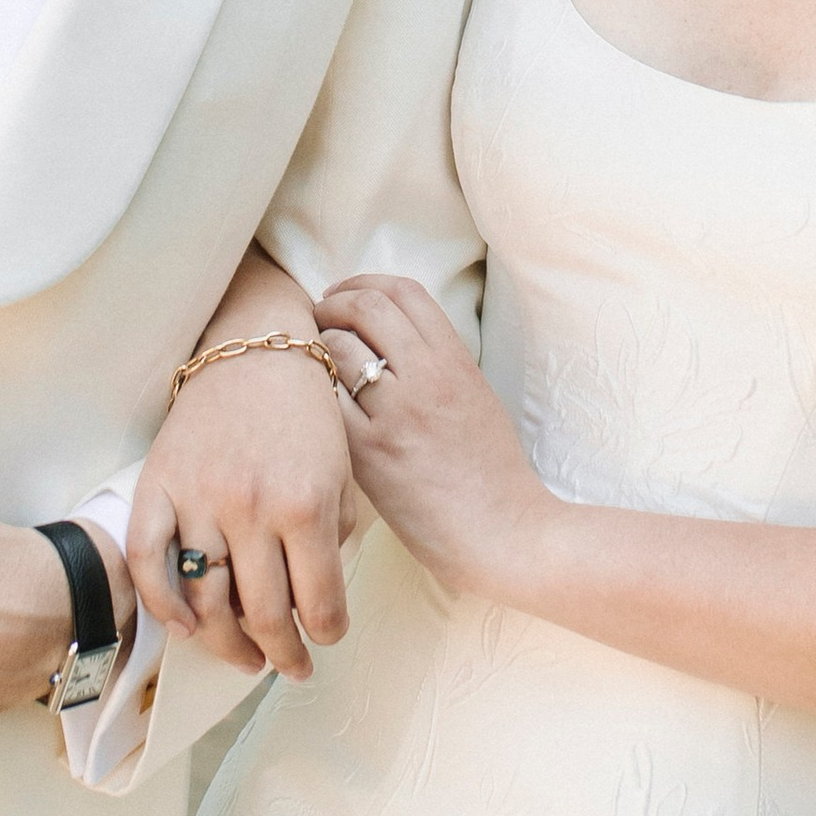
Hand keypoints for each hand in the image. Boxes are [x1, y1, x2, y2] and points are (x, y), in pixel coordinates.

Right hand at [129, 296, 355, 684]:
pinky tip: (185, 628)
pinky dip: (162, 604)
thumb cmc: (307, 410)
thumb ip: (336, 535)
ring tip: (247, 657)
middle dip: (283, 654)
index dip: (325, 634)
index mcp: (307, 505)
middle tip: (291, 666)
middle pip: (263, 615)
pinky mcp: (158, 485)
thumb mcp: (344, 470)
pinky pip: (148, 560)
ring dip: (228, 645)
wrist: (256, 347)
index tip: (326, 640)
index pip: (318, 604)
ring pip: (206, 602)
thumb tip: (318, 599)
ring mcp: (200, 499)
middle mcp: (251, 509)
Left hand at [315, 277, 553, 605]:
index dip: (364, 282)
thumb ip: (437, 364)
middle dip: (331, 302)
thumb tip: (387, 341)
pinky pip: (327, 404)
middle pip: (366, 306)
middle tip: (317, 317)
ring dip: (316, 346)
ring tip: (310, 362)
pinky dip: (316, 395)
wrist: (505, 533)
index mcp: (457, 360)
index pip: (403, 291)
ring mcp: (396, 414)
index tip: (344, 294)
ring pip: (338, 349)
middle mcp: (426, 376)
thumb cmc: (494, 474)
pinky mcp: (370, 455)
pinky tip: (314, 407)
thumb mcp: (476, 398)